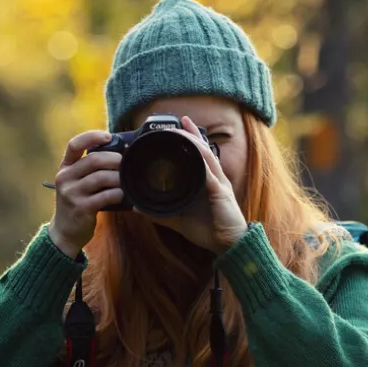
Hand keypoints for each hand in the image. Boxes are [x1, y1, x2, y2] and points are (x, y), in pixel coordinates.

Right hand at [48, 130, 123, 258]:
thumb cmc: (77, 202)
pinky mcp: (80, 208)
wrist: (65, 232)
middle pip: (93, 160)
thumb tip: (119, 153)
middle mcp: (65, 178)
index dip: (92, 136)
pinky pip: (104, 196)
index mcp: (65, 168)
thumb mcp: (76, 183)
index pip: (74, 144)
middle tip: (124, 162)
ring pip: (100, 178)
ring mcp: (71, 193)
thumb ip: (90, 169)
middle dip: (114, 159)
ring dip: (118, 178)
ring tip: (125, 181)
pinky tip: (122, 195)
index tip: (108, 136)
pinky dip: (117, 194)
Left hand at [139, 116, 248, 253]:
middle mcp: (215, 178)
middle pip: (204, 149)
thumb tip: (138, 208)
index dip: (192, 137)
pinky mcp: (221, 193)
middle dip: (192, 134)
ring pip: (207, 156)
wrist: (229, 245)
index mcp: (207, 181)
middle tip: (180, 121)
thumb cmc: (208, 231)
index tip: (181, 123)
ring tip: (184, 131)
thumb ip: (160, 213)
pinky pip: (210, 175)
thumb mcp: (179, 220)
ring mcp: (219, 184)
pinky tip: (195, 153)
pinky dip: (202, 163)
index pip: (200, 154)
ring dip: (195, 143)